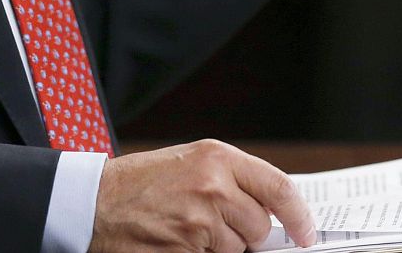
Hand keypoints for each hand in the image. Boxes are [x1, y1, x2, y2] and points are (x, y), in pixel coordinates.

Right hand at [90, 140, 314, 251]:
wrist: (96, 203)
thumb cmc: (139, 183)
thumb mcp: (189, 162)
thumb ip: (230, 179)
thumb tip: (270, 208)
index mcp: (216, 157)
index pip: (278, 187)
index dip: (298, 215)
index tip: (306, 232)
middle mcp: (213, 187)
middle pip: (259, 226)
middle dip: (245, 232)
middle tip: (214, 222)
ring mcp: (200, 222)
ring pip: (237, 249)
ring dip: (220, 247)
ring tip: (188, 228)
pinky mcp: (186, 251)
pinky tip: (179, 242)